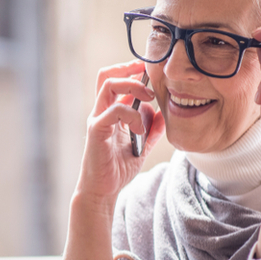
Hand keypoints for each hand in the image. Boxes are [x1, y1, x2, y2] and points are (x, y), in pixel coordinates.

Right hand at [77, 60, 164, 205]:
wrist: (103, 190)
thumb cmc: (117, 169)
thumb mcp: (142, 146)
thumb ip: (152, 129)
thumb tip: (163, 113)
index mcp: (110, 112)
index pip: (115, 80)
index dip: (131, 70)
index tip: (150, 69)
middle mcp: (101, 112)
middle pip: (107, 75)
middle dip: (129, 69)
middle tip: (149, 76)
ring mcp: (97, 119)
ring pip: (109, 85)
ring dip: (133, 87)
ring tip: (149, 98)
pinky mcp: (97, 131)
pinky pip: (113, 111)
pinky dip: (132, 115)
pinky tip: (141, 129)